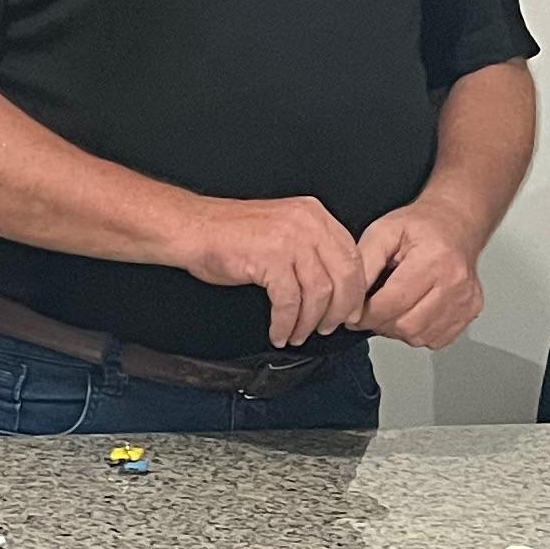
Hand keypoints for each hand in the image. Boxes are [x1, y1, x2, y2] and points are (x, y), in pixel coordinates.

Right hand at [178, 196, 366, 347]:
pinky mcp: (271, 259)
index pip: (352, 255)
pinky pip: (289, 302)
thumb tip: (334, 284)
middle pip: (343, 275)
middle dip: (339, 310)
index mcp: (314, 215)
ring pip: (319, 293)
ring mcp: (290, 240)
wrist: (193, 228)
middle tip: (329, 327)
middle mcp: (307, 223)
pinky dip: (285, 324)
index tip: (351, 310)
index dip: (356, 290)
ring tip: (298, 334)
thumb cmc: (230, 234)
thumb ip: (311, 248)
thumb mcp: (282, 230)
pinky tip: (279, 332)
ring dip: (309, 322)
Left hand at [352, 207, 485, 349]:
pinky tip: (411, 312)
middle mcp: (455, 282)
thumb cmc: (420, 226)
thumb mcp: (382, 232)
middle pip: (406, 326)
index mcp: (433, 259)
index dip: (366, 315)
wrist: (456, 224)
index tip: (354, 314)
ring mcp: (466, 300)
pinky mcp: (470, 312)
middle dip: (380, 324)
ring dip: (398, 330)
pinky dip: (417, 333)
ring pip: (420, 337)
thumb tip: (350, 301)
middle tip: (371, 311)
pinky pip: (435, 339)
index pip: (392, 303)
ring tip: (392, 308)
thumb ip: (364, 265)